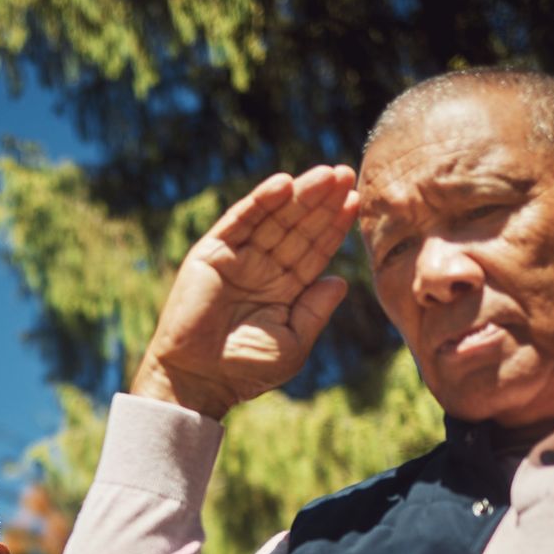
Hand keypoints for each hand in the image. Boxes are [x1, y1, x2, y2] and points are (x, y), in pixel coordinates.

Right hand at [132, 165, 359, 418]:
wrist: (198, 379)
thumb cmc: (246, 369)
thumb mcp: (293, 343)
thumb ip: (315, 311)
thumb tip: (341, 281)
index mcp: (285, 289)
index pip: (314, 250)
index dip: (334, 226)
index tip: (355, 201)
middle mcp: (263, 269)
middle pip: (298, 227)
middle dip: (322, 202)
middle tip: (345, 174)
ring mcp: (237, 258)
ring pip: (274, 218)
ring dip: (299, 194)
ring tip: (325, 175)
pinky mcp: (212, 253)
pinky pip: (239, 220)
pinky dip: (260, 201)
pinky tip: (283, 184)